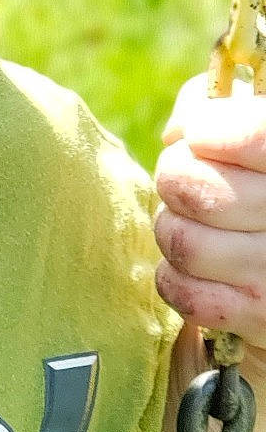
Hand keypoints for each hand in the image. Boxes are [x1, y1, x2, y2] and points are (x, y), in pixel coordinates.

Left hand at [154, 71, 265, 374]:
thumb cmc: (263, 201)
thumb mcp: (259, 149)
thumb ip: (229, 113)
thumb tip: (187, 121)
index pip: (255, 135)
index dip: (208, 128)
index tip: (198, 133)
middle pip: (195, 185)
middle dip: (175, 179)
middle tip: (187, 185)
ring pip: (182, 239)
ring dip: (173, 231)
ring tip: (195, 229)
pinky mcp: (264, 318)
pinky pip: (184, 290)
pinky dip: (176, 279)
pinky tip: (197, 272)